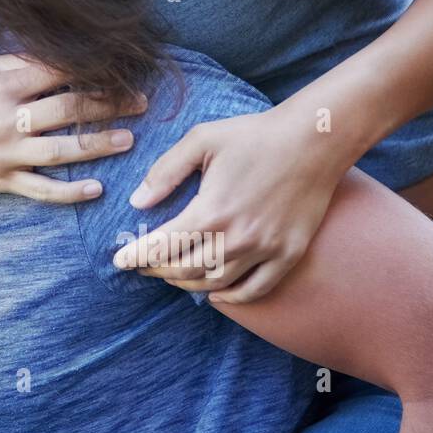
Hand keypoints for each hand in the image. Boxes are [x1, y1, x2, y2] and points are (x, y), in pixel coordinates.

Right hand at [0, 53, 147, 202]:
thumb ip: (16, 62)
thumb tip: (59, 54)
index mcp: (2, 86)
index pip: (56, 72)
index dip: (90, 68)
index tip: (120, 66)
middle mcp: (7, 120)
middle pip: (67, 110)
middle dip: (109, 105)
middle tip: (141, 102)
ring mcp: (6, 154)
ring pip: (61, 151)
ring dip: (98, 145)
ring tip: (129, 140)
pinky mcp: (2, 181)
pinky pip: (41, 190)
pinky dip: (69, 192)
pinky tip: (96, 190)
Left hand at [111, 104, 351, 302]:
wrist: (314, 139)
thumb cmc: (254, 135)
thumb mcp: (201, 140)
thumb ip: (165, 172)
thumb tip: (138, 201)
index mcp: (210, 211)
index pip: (162, 247)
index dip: (136, 256)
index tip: (119, 261)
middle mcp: (237, 238)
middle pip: (184, 270)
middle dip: (156, 270)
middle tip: (142, 265)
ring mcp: (266, 250)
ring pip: (215, 284)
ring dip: (187, 283)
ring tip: (171, 274)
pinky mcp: (289, 254)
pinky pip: (256, 290)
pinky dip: (232, 298)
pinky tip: (215, 294)